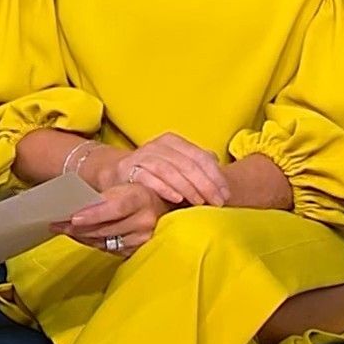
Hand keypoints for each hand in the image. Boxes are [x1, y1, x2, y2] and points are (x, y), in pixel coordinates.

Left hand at [51, 183, 173, 256]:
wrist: (157, 201)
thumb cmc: (132, 188)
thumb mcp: (121, 183)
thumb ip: (102, 195)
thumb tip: (73, 204)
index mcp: (141, 197)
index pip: (116, 207)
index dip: (94, 214)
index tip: (73, 218)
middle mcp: (145, 220)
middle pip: (107, 228)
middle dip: (78, 227)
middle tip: (56, 223)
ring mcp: (143, 238)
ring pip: (105, 241)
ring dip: (81, 236)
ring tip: (61, 228)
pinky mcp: (138, 249)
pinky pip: (109, 248)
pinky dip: (91, 241)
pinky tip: (78, 235)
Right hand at [89, 132, 229, 206]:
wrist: (117, 175)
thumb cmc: (154, 174)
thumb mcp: (177, 166)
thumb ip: (197, 165)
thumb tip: (219, 167)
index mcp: (173, 141)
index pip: (200, 156)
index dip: (215, 175)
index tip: (226, 194)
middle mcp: (158, 145)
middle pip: (187, 163)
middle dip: (205, 184)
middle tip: (217, 202)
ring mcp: (142, 156)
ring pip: (170, 169)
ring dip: (187, 187)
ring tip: (200, 202)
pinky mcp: (129, 169)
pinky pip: (149, 178)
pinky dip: (164, 188)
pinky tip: (177, 199)